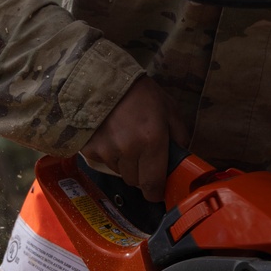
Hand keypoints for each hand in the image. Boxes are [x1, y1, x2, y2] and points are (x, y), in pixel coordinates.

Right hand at [81, 77, 189, 202]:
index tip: (157, 191)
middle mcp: (129, 150)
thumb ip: (180, 137)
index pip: (153, 184)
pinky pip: (103, 163)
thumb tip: (181, 160)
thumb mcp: (169, 110)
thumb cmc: (141, 94)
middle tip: (143, 154)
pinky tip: (111, 137)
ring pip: (120, 172)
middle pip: (136, 181)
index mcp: (153, 142)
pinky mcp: (90, 149)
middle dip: (142, 173)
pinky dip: (108, 155)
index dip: (156, 192)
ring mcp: (107, 151)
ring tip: (126, 139)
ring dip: (125, 164)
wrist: (103, 78)